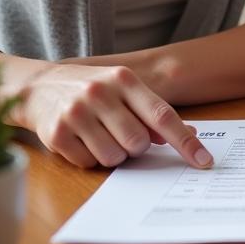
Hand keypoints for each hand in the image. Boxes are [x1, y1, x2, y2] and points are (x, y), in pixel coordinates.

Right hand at [13, 62, 213, 169]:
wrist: (41, 86)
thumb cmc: (94, 90)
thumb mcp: (125, 90)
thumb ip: (154, 112)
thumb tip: (190, 134)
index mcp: (125, 80)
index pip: (163, 115)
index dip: (185, 141)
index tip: (204, 161)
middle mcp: (100, 93)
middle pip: (138, 142)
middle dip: (136, 146)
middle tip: (123, 134)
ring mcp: (76, 113)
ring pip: (114, 157)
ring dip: (114, 154)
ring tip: (101, 134)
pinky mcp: (56, 134)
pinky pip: (88, 163)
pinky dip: (91, 157)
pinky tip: (82, 139)